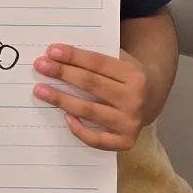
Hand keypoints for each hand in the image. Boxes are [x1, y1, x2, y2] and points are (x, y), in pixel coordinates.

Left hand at [32, 43, 150, 150]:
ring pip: (89, 110)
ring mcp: (130, 122)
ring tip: (40, 90)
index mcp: (134, 75)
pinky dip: (79, 129)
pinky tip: (65, 116)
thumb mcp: (122, 61)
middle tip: (40, 66)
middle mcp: (134, 99)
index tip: (52, 51)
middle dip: (63, 74)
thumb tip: (59, 55)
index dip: (73, 57)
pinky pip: (96, 139)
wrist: (152, 101)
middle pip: (91, 84)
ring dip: (61, 99)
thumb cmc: (127, 77)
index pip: (97, 63)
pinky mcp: (125, 141)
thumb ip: (98, 60)